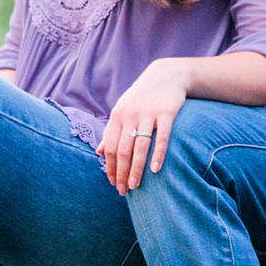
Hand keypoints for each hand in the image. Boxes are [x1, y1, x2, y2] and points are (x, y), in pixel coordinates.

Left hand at [100, 60, 190, 193]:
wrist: (167, 75)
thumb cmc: (142, 96)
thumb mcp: (123, 109)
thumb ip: (111, 130)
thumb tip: (98, 151)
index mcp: (117, 115)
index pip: (110, 147)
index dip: (110, 167)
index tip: (112, 183)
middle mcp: (130, 115)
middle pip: (123, 150)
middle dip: (122, 173)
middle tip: (123, 191)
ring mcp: (148, 114)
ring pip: (140, 147)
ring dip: (137, 169)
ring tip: (136, 185)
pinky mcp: (167, 113)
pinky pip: (162, 137)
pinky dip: (158, 154)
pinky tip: (156, 169)